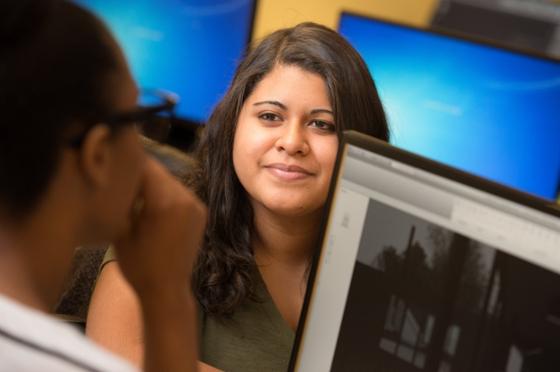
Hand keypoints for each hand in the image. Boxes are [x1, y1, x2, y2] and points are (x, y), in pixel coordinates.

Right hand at [113, 157, 206, 298]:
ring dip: (152, 184)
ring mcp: (196, 205)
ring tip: (134, 197)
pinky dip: (164, 195)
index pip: (145, 165)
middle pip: (158, 172)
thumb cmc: (138, 265)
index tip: (112, 167)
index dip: (126, 164)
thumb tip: (115, 174)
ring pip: (168, 181)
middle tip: (120, 180)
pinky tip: (150, 208)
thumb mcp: (121, 229)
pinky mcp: (200, 212)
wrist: (167, 290)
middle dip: (139, 174)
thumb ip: (122, 198)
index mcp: (166, 201)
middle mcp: (187, 198)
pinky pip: (179, 193)